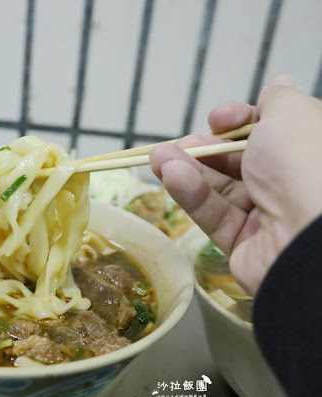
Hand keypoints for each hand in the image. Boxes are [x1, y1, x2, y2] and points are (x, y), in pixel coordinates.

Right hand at [149, 76, 321, 293]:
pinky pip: (213, 215)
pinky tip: (170, 176)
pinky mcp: (242, 243)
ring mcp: (265, 215)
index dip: (237, 121)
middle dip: (203, 147)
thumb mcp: (292, 115)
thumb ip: (276, 99)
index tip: (219, 118)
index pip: (265, 132)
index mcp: (304, 151)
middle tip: (176, 142)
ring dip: (186, 169)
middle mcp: (287, 182)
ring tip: (158, 157)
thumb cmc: (305, 164)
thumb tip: (277, 84)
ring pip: (218, 188)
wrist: (310, 237)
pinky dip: (191, 194)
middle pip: (235, 161)